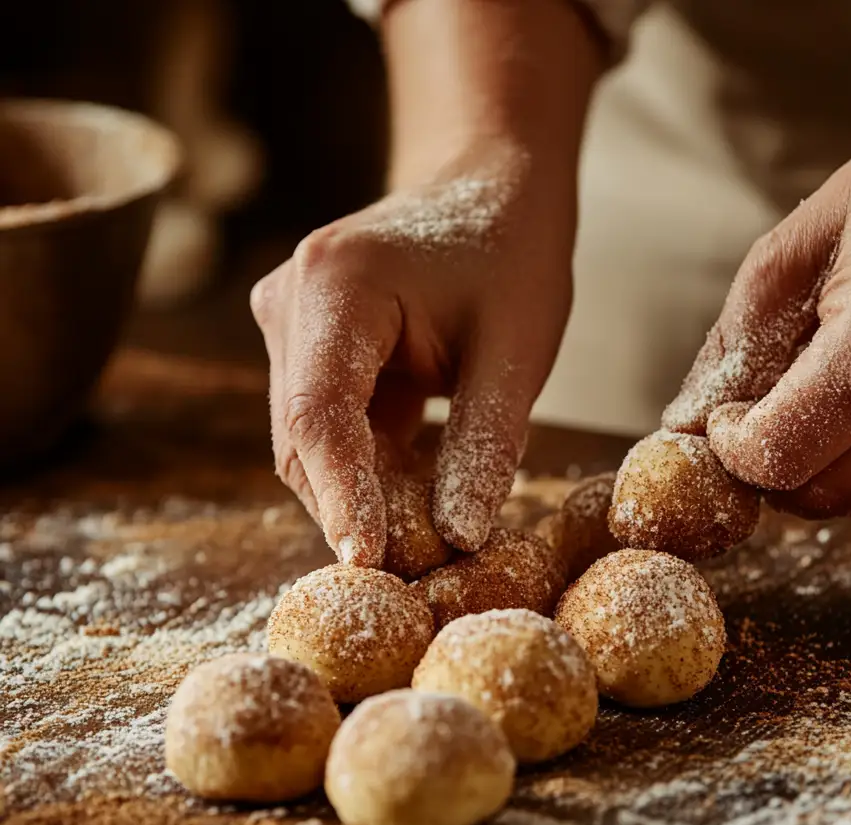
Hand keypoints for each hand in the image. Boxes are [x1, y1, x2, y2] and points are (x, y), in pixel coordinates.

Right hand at [251, 143, 575, 562]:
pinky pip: (325, 425)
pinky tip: (414, 488)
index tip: (370, 562)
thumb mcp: (517, 352)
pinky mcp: (305, 343)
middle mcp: (290, 301)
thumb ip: (483, 445)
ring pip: (307, 440)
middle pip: (301, 438)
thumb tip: (457, 538)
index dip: (342, 497)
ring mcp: (289, 321)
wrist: (486, 184)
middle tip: (415, 567)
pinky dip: (365, 465)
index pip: (320, 416)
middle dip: (352, 506)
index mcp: (336, 286)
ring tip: (424, 532)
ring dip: (359, 491)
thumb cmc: (509, 253)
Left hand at [664, 43, 850, 517]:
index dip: (734, 450)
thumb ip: (734, 342)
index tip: (726, 416)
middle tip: (754, 422)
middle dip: (770, 470)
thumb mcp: (796, 244)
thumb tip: (687, 421)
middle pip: (822, 496)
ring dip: (818, 475)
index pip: (780, 457)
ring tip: (807, 411)